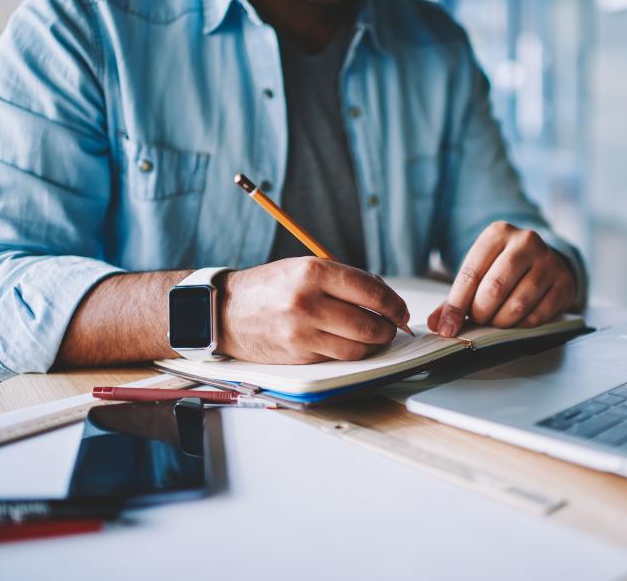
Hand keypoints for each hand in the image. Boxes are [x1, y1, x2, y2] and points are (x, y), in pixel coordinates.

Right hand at [218, 258, 409, 363]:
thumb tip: (385, 299)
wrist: (225, 311)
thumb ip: (345, 281)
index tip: (400, 311)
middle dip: (388, 328)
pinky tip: (346, 343)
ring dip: (372, 345)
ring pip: (358, 348)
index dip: (395, 304)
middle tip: (389, 326)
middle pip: (371, 324)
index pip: (372, 291)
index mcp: (314, 272)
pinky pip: (338, 358)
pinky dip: (348, 353)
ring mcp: (302, 332)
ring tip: (370, 336)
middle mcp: (308, 302)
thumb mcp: (306, 268)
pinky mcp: (298, 355)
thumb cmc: (271, 287)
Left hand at [428, 222, 575, 336]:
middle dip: (481, 313)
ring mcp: (548, 261)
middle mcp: (525, 241)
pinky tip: (518, 318)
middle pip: (493, 290)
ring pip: (516, 305)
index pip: (470, 274)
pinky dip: (522, 325)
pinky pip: (537, 316)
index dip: (456, 306)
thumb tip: (438, 325)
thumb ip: (456, 298)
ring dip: (501, 321)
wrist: (544, 260)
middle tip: (479, 318)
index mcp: (497, 234)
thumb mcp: (479, 273)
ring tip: (497, 318)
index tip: (447, 328)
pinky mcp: (564, 281)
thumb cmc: (503, 268)